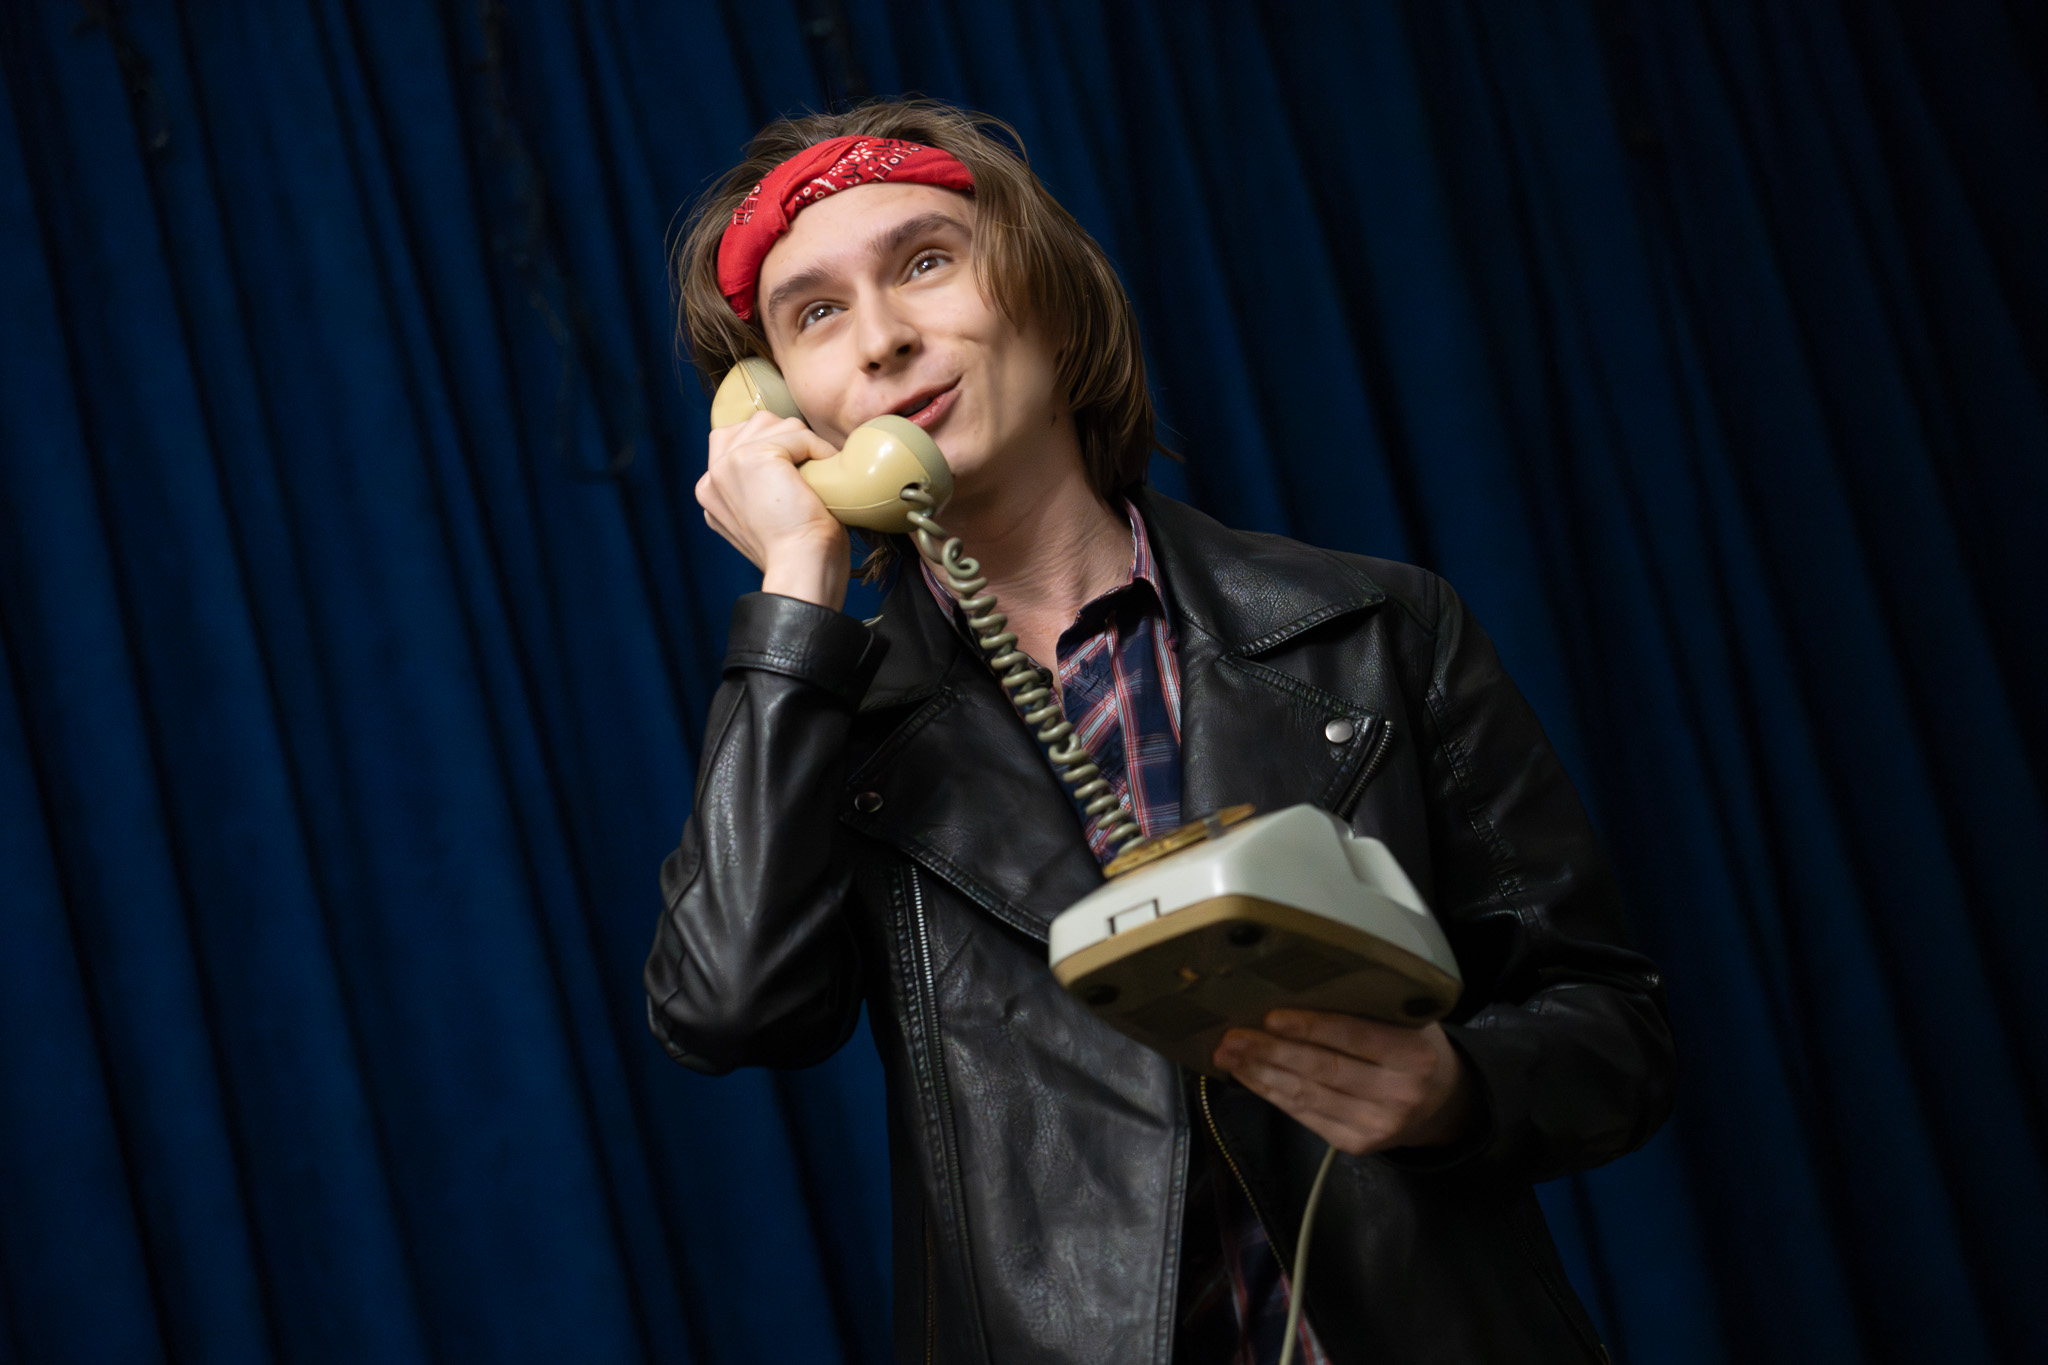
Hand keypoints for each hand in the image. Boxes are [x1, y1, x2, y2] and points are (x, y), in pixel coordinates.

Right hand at [696, 410, 849, 608]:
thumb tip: (783, 462)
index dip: (774, 447)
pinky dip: (819, 451)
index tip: (796, 478)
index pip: (736, 440)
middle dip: (789, 440)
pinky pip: (798, 434)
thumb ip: (756, 487)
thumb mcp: (765, 519)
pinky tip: (823, 480)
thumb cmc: (796, 554)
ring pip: (776, 424)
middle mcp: (713, 476)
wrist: (801, 571)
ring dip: (804, 445)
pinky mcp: (753, 456)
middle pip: (756, 425)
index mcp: (710, 491)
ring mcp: (729, 464)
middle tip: (808, 477)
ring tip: (815, 479)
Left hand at [1212, 1010, 1476, 1155]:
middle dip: (1272, 1052)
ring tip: (1228, 1054)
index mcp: (1414, 1055)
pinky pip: (1304, 1116)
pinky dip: (1271, 1094)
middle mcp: (1397, 1094)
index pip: (1356, 1038)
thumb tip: (1299, 986)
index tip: (1272, 1016)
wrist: (1440, 1104)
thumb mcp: (1409, 1022)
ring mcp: (1376, 1125)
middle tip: (1234, 1035)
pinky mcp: (1355, 1144)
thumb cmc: (1413, 1048)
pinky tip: (1248, 1076)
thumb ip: (1370, 1009)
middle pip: (1324, 1070)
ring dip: (1261, 1074)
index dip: (1312, 1028)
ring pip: (1308, 1095)